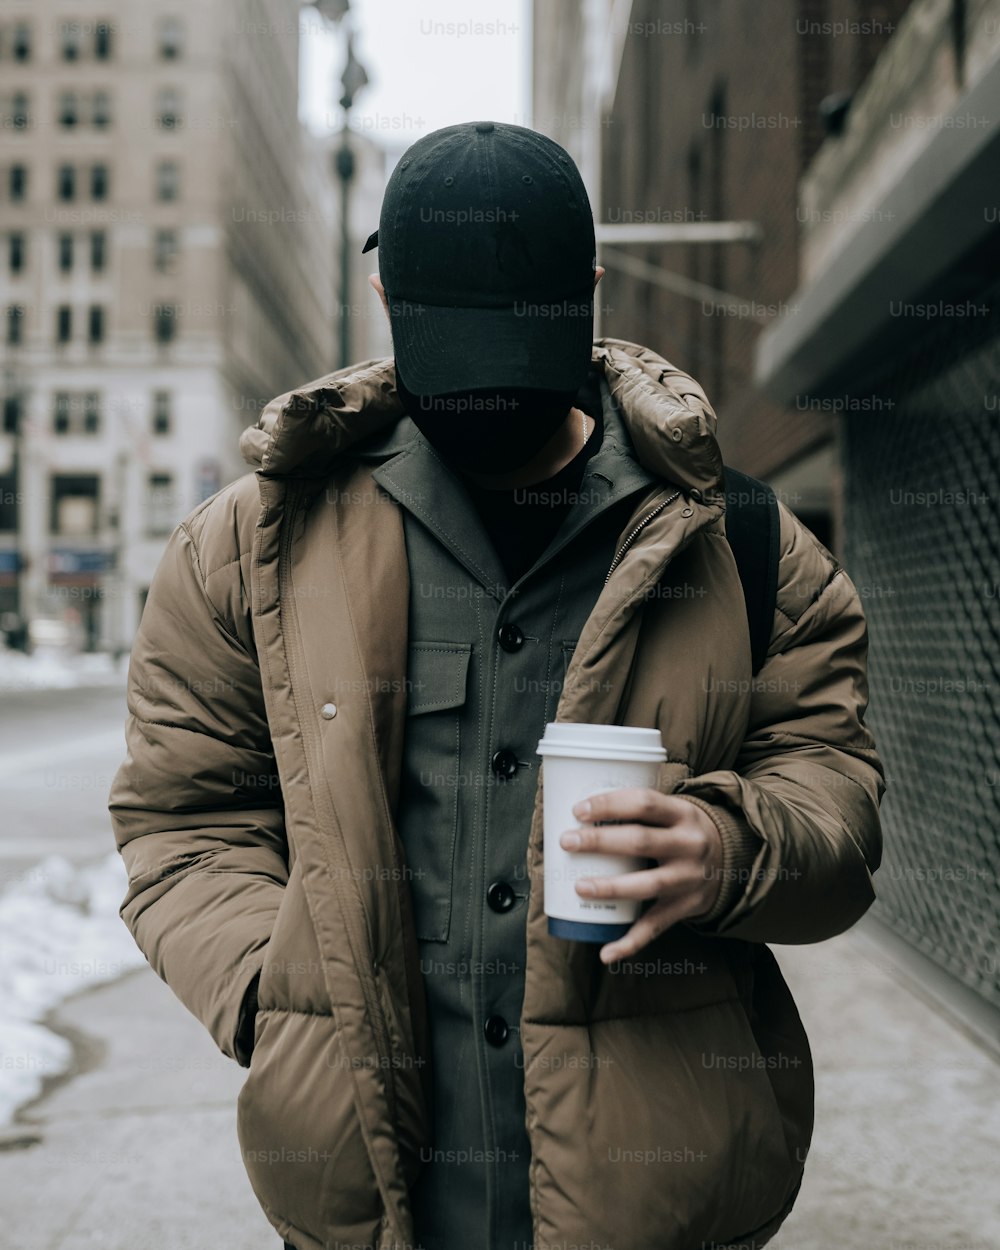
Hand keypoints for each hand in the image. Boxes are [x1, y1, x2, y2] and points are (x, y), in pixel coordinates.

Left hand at [559, 788, 723, 963]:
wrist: (731, 861)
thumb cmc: (682, 832)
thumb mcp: (673, 812)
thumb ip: (640, 812)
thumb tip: (579, 813)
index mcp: (682, 814)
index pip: (644, 803)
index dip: (610, 805)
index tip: (578, 811)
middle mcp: (689, 845)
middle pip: (641, 841)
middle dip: (600, 841)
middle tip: (567, 842)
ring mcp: (689, 879)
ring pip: (647, 885)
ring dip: (610, 887)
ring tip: (579, 887)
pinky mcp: (686, 907)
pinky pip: (655, 927)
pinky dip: (630, 943)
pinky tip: (606, 953)